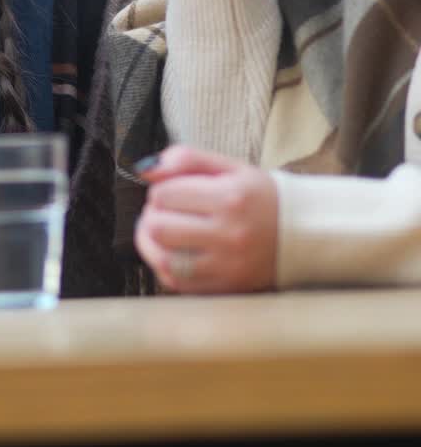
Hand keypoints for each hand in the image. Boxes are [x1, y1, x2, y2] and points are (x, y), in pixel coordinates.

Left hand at [134, 145, 278, 292]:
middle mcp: (229, 233)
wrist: (302, 234)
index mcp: (230, 197)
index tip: (170, 191)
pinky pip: (178, 283)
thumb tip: (144, 168)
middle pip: (159, 227)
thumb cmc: (260, 196)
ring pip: (164, 259)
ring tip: (160, 232)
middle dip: (152, 216)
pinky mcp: (226, 288)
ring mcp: (227, 265)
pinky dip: (166, 267)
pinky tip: (172, 253)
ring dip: (151, 244)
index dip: (159, 190)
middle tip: (163, 212)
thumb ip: (187, 159)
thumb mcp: (230, 166)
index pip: (164, 194)